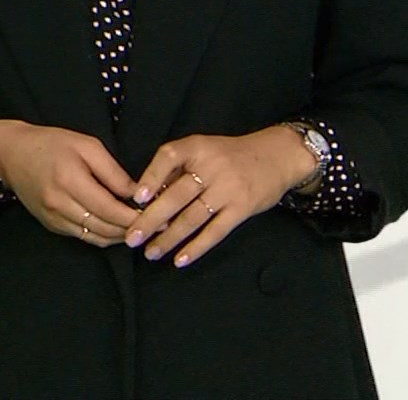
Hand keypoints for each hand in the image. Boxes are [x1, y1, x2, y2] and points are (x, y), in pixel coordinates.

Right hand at [0, 118, 141, 246]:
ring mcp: (53, 218)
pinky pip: (82, 236)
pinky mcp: (50, 224)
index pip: (111, 209)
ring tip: (138, 229)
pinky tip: (115, 228)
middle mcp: (60, 204)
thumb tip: (138, 195)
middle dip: (132, 229)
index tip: (159, 217)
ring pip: (95, 237)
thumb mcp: (86, 145)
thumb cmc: (51, 143)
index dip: (137, 217)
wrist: (10, 154)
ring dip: (119, 236)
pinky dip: (102, 235)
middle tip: (155, 225)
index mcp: (71, 181)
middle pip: (105, 228)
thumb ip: (113, 172)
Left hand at [123, 127, 316, 267]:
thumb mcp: (202, 150)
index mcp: (196, 147)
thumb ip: (177, 169)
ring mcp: (228, 189)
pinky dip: (197, 247)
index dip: (150, 178)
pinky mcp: (242, 208)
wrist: (276, 156)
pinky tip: (180, 259)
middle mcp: (211, 166)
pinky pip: (215, 231)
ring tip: (150, 252)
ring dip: (169, 238)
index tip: (136, 199)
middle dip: (151, 220)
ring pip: (192, 217)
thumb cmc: (228, 156)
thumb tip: (146, 198)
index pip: (168, 157)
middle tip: (132, 238)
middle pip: (176, 195)